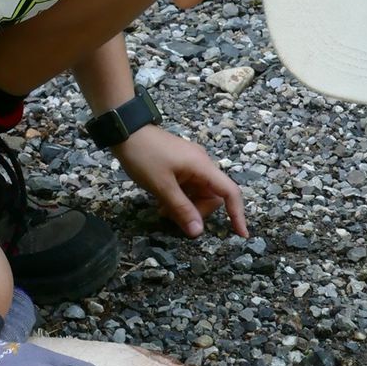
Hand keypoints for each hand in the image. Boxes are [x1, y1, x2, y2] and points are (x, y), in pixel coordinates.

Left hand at [112, 125, 246, 237]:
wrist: (125, 131)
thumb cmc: (144, 156)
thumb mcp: (161, 186)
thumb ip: (181, 209)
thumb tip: (198, 231)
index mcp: (202, 167)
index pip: (229, 192)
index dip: (237, 214)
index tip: (241, 234)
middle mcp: (202, 164)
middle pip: (212, 196)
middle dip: (197, 211)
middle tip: (171, 217)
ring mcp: (191, 163)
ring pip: (198, 193)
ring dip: (185, 206)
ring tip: (162, 211)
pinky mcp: (180, 164)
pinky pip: (188, 186)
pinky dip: (179, 197)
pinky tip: (162, 202)